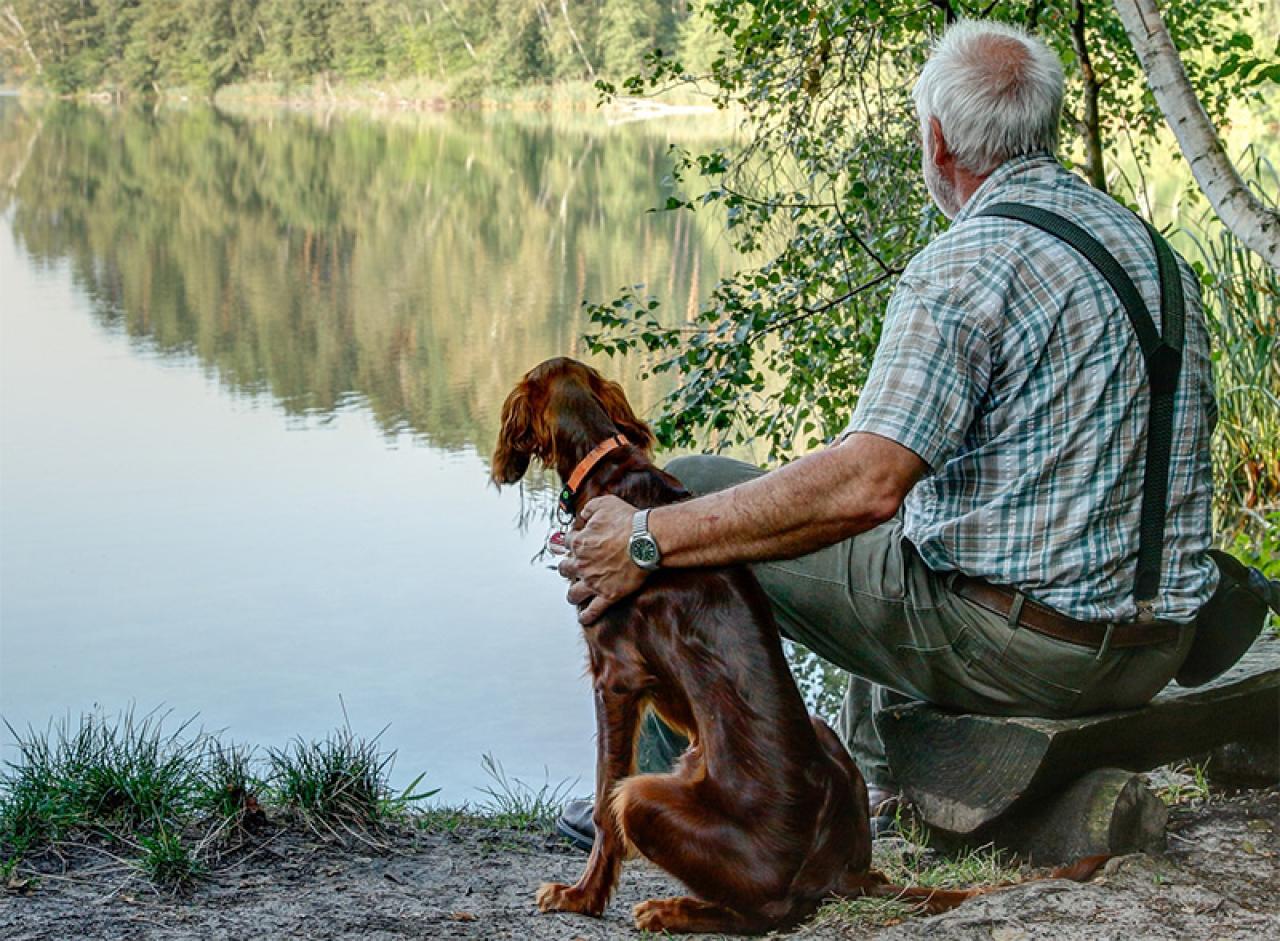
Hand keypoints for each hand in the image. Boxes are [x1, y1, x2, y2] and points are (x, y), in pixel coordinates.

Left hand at [558, 495, 648, 625]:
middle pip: (564, 569)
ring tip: (574, 594)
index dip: (571, 541)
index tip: (574, 543)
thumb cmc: (628, 522)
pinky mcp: (608, 594)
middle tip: (572, 568)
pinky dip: (587, 616)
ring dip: (573, 593)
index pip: (566, 543)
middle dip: (567, 568)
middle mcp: (582, 564)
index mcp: (579, 542)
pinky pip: (593, 610)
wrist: (646, 540)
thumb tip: (583, 514)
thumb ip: (589, 508)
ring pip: (574, 593)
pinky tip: (584, 617)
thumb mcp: (604, 503)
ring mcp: (594, 581)